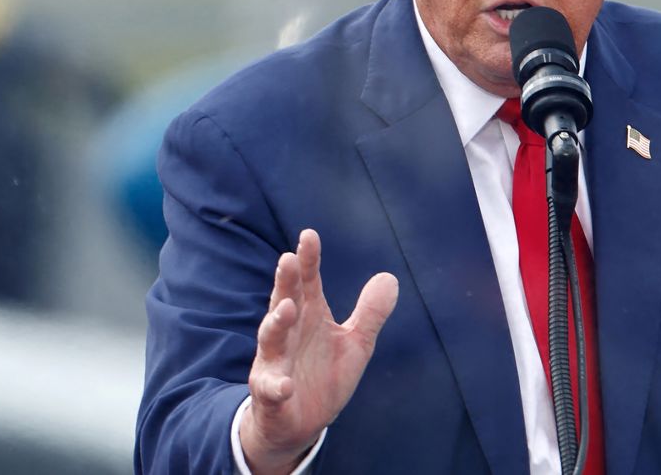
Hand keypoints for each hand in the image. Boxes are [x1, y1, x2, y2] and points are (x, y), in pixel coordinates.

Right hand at [240, 229, 398, 474]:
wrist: (299, 425)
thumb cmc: (323, 376)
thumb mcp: (355, 344)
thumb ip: (370, 313)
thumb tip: (390, 277)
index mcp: (309, 317)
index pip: (307, 283)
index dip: (308, 260)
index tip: (309, 235)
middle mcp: (287, 334)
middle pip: (284, 302)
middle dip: (285, 283)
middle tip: (287, 260)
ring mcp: (275, 363)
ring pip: (271, 340)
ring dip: (276, 324)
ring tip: (287, 309)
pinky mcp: (270, 395)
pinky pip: (270, 389)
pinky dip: (275, 386)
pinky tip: (284, 385)